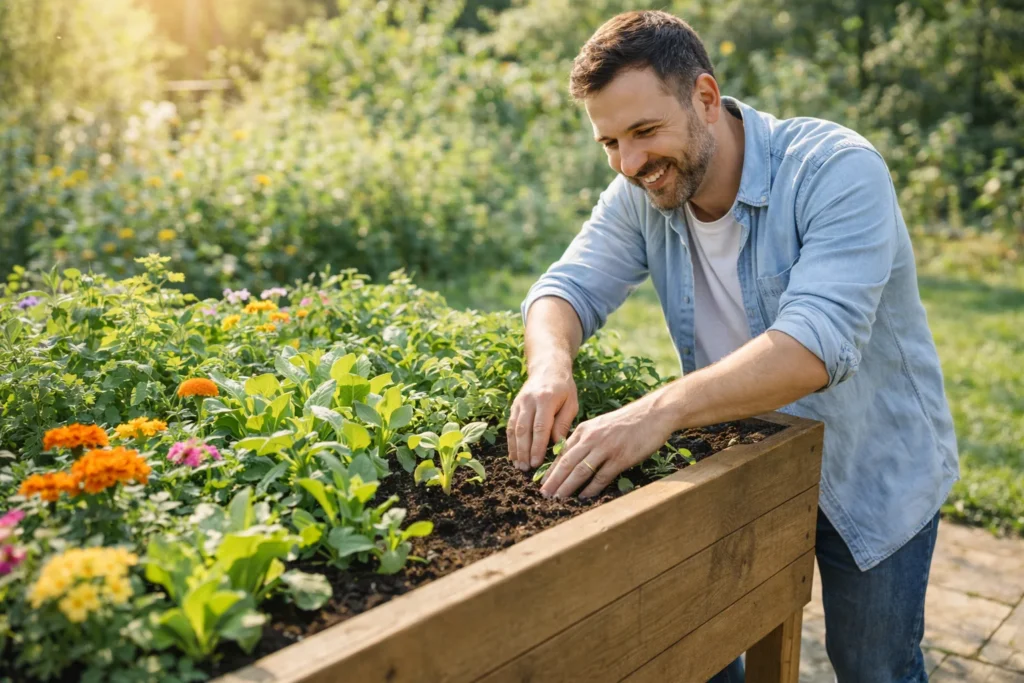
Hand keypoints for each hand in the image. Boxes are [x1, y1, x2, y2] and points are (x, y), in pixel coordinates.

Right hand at [506, 367, 577, 470]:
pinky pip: (510, 426)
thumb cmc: (564, 388)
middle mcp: (529, 401)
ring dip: (515, 449)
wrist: (548, 368)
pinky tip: (513, 455)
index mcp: (545, 399)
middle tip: (526, 468)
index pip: (540, 427)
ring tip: (518, 466)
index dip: (537, 446)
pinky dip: (511, 442)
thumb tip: (557, 446)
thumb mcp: (571, 403)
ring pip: (514, 429)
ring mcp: (519, 403)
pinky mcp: (514, 406)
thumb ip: (563, 424)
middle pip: (524, 429)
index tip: (537, 463)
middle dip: (524, 451)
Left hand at [539, 399, 672, 499]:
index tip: (541, 482)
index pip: (562, 452)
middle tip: (543, 494)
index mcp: (584, 430)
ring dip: (567, 487)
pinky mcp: (620, 458)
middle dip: (553, 480)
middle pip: (566, 463)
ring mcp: (605, 448)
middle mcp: (591, 438)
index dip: (550, 469)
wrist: (653, 413)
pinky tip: (583, 497)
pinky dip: (591, 489)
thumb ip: (586, 438)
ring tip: (558, 498)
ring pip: (580, 471)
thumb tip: (571, 456)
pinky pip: (601, 476)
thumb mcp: (601, 425)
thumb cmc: (627, 421)